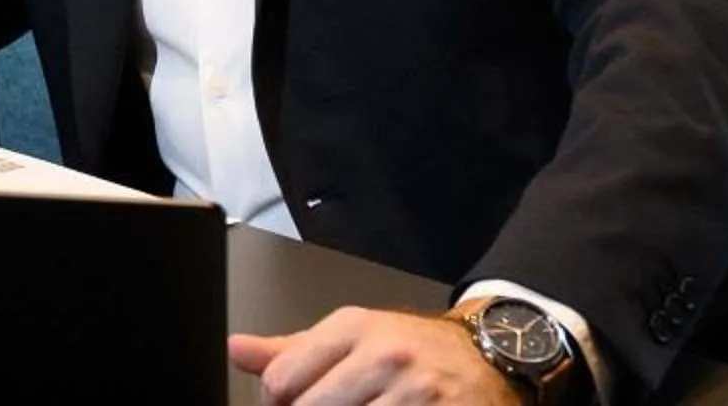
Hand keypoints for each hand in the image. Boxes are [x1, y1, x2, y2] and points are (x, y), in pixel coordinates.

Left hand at [230, 309, 517, 403]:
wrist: (491, 358)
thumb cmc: (416, 350)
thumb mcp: (353, 336)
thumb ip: (292, 350)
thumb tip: (236, 350)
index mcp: (353, 330)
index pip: (281, 382)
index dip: (275, 404)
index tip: (285, 405)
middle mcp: (384, 358)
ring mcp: (417, 394)